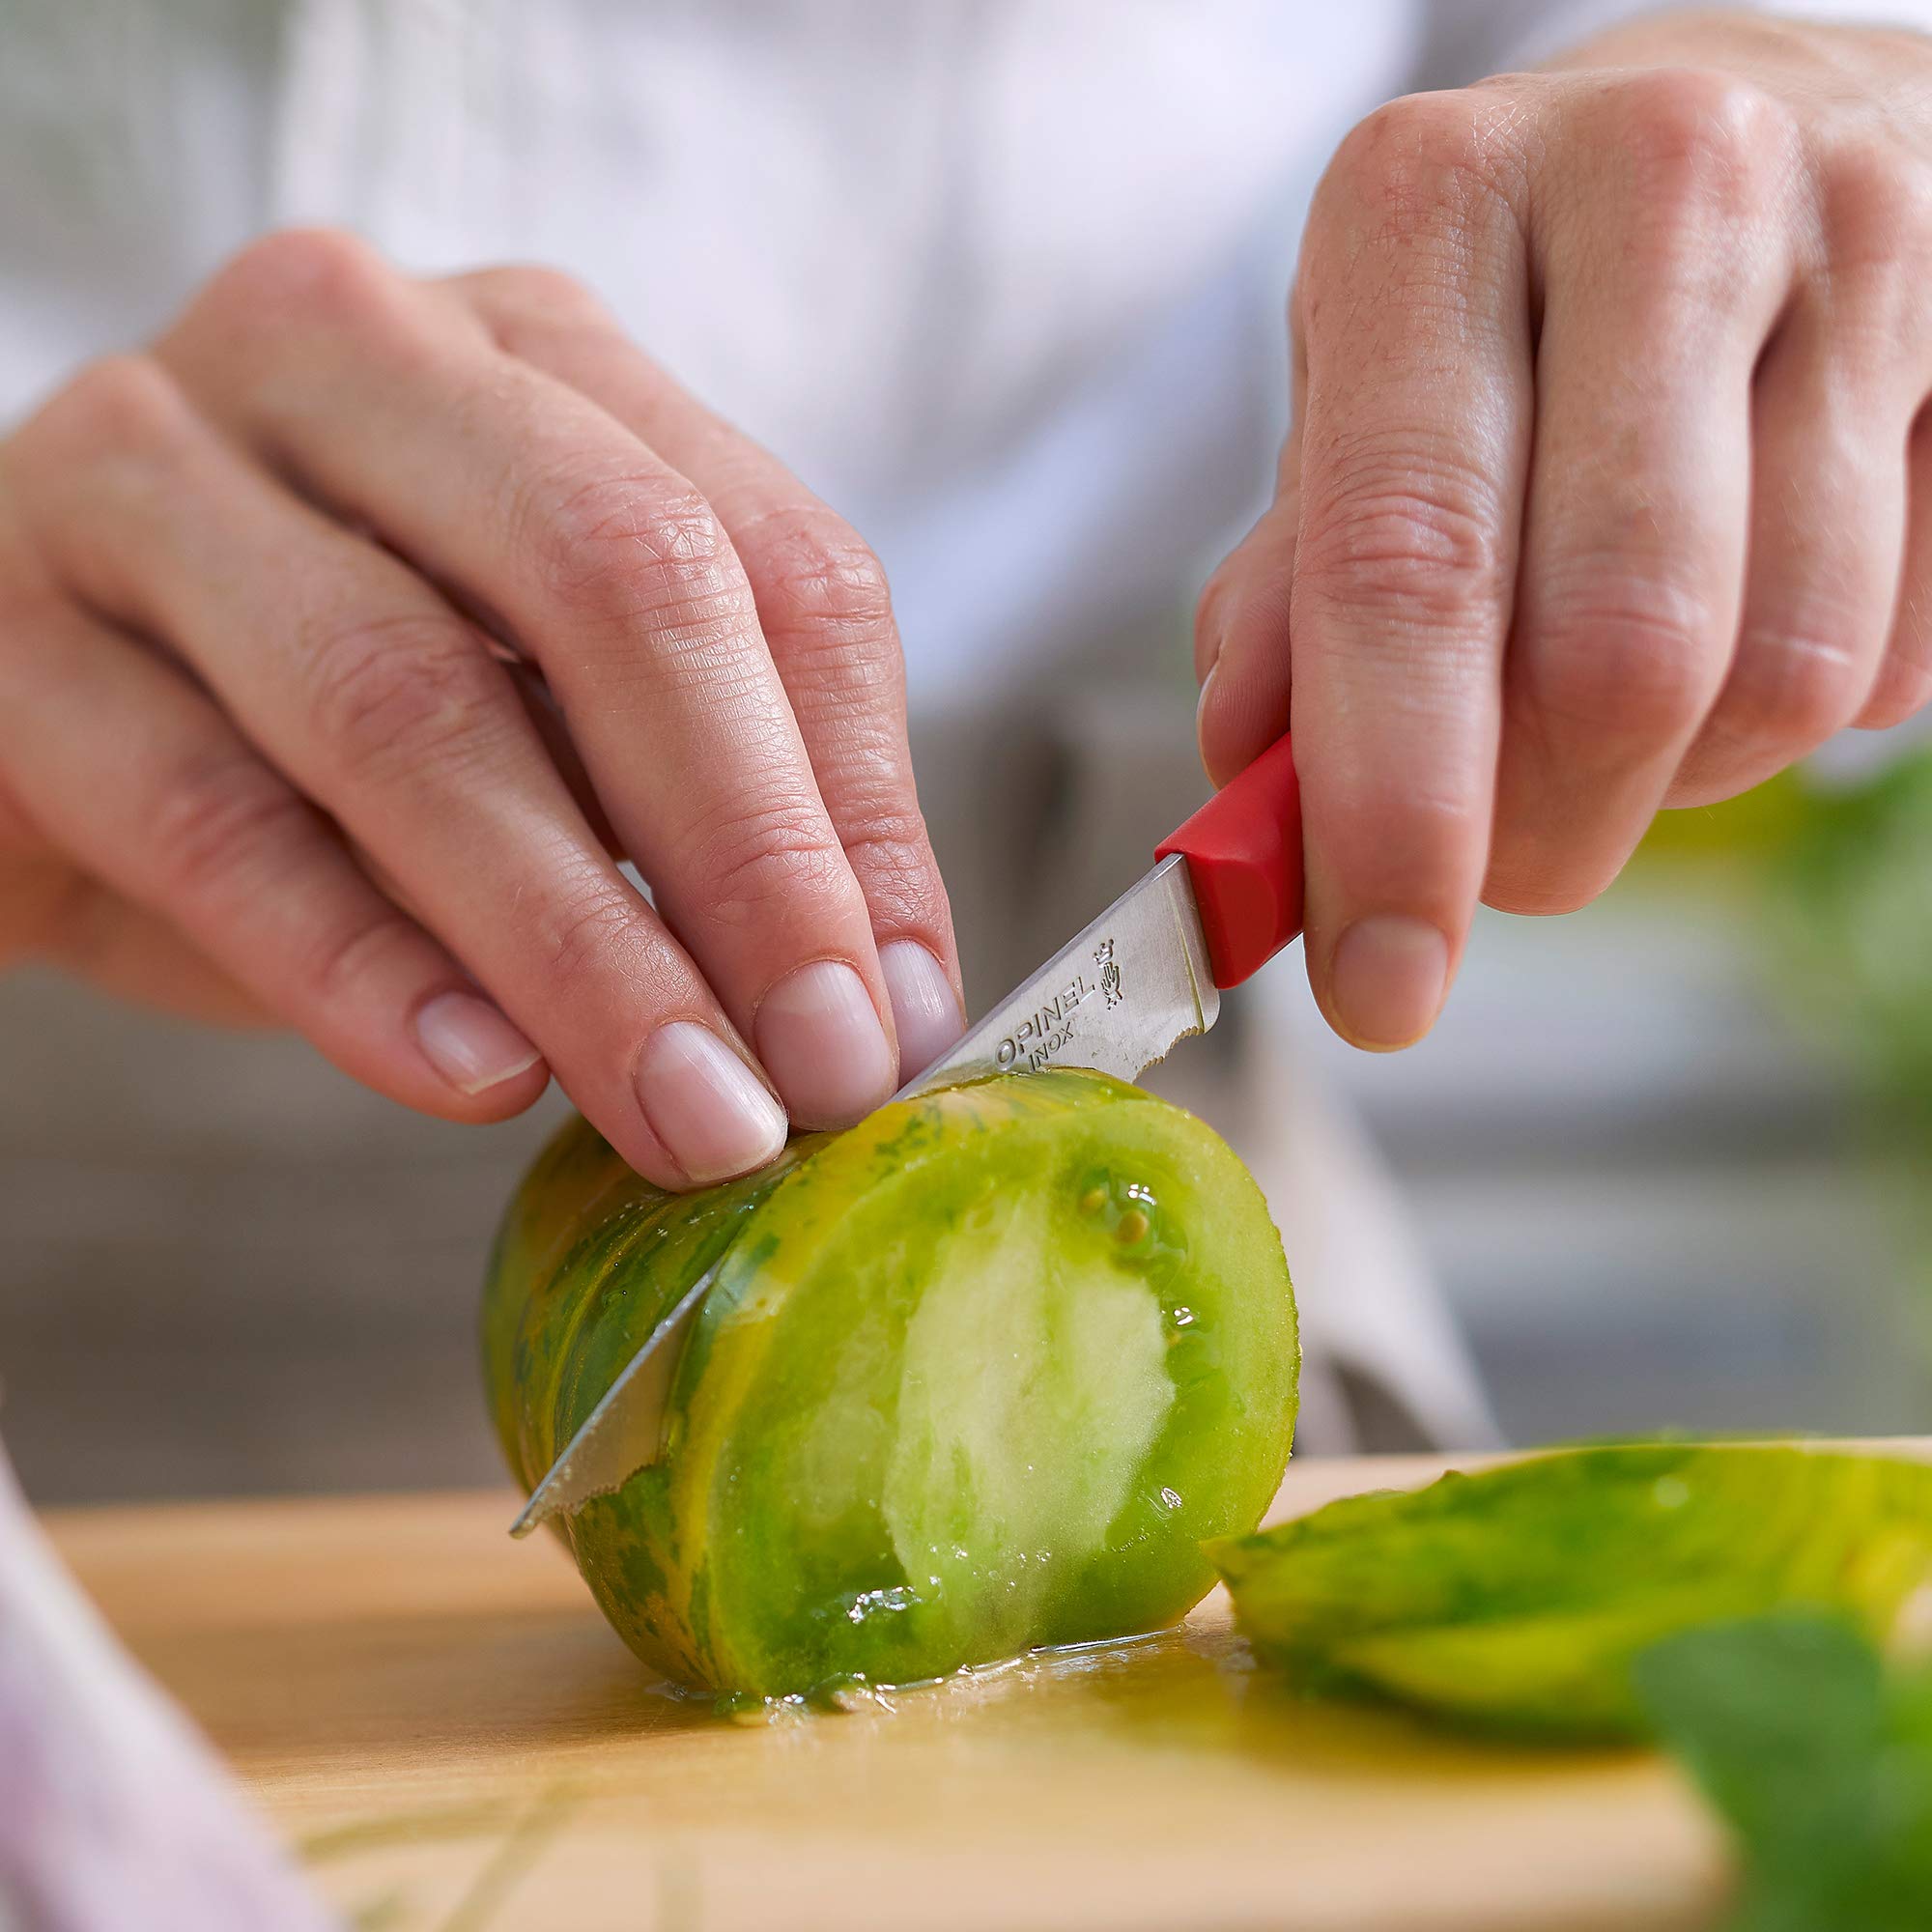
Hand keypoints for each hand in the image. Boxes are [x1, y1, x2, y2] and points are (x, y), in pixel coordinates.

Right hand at [0, 233, 961, 1185]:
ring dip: (574, 940)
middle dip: (744, 853)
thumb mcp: (556, 728)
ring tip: (681, 1109)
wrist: (42, 710)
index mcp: (542, 364)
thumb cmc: (341, 723)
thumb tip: (880, 1011)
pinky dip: (356, 963)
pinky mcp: (5, 627)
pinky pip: (206, 810)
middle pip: (614, 579)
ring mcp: (157, 468)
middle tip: (815, 1071)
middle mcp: (357, 356)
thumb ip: (710, 818)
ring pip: (408, 698)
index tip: (895, 1011)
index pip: (770, 560)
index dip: (854, 800)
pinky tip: (471, 1075)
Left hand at [1196, 13, 1931, 1048]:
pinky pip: (1896, 653)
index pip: (1409, 565)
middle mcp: (1652, 187)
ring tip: (1619, 711)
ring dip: (1674, 780)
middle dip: (1541, 833)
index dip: (1392, 815)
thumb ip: (1296, 591)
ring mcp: (1859, 243)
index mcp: (1433, 207)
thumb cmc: (1511, 298)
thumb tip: (1251, 777)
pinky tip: (1749, 611)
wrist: (1735, 121)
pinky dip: (1797, 712)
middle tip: (1500, 874)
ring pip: (1775, 676)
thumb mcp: (1358, 404)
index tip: (1376, 983)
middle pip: (1616, 654)